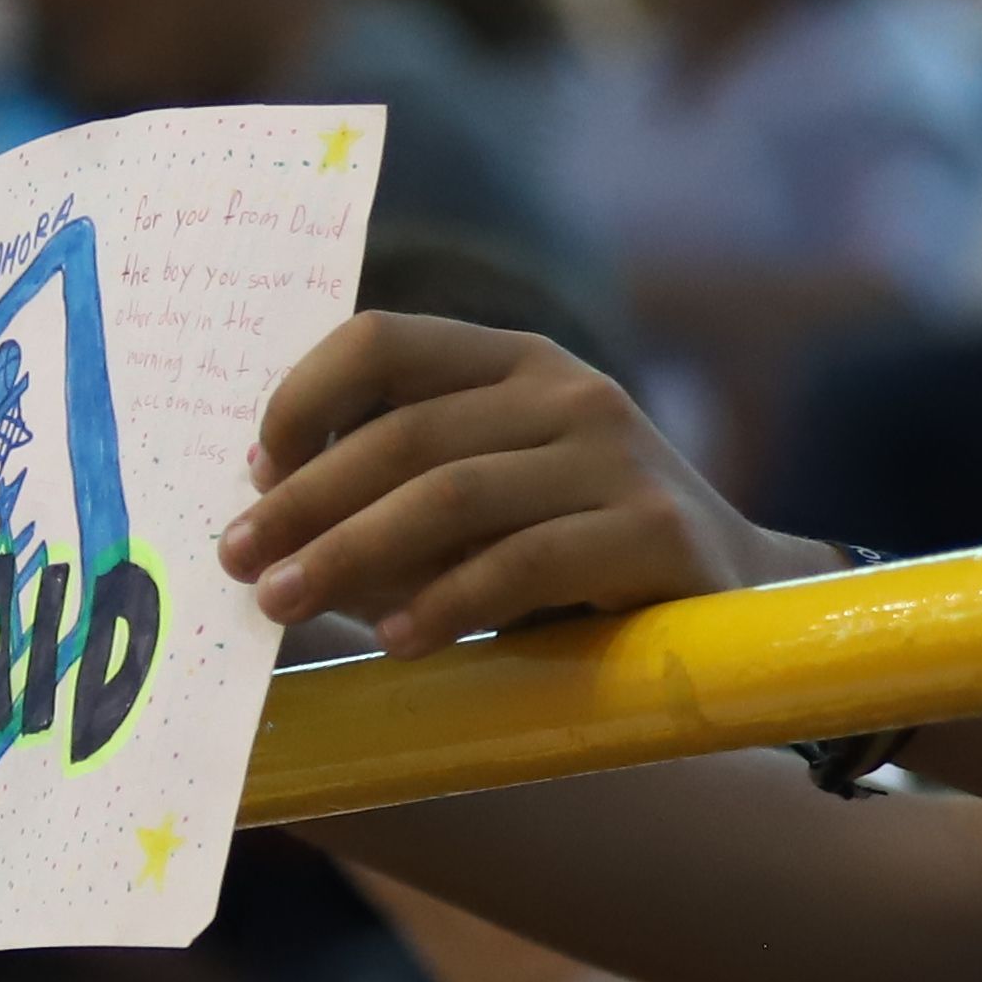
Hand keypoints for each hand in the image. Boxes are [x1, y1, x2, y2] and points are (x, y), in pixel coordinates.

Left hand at [217, 313, 832, 655]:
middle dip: (303, 502)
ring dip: (350, 553)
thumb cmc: (581, 556)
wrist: (742, 600)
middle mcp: (569, 393)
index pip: (383, 341)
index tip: (251, 475)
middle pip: (402, 432)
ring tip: (284, 604)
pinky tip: (398, 640)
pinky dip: (447, 603)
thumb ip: (403, 490)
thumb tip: (268, 523)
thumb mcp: (492, 496)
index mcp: (518, 362)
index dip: (300, 400)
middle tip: (239, 562)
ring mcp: (619, 457)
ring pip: (451, 494)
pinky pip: (523, 563)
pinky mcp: (655, 531)